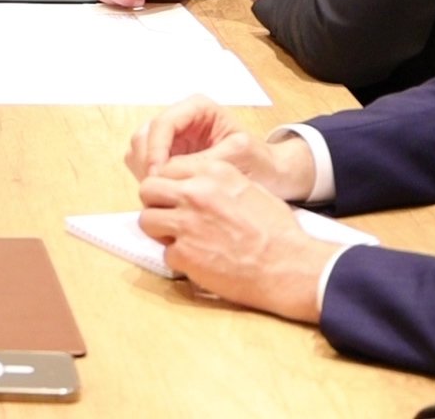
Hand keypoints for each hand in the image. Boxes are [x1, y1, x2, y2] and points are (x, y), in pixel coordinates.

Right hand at [124, 95, 317, 199]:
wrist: (273, 176)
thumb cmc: (261, 162)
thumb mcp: (236, 158)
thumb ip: (200, 161)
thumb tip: (166, 173)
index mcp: (197, 108)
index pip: (163, 123)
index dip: (156, 149)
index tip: (158, 175)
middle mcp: (180, 119)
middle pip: (145, 135)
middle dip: (147, 160)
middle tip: (157, 189)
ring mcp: (172, 139)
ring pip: (139, 149)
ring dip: (144, 170)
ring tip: (163, 192)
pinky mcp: (168, 157)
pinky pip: (145, 164)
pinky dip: (149, 178)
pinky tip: (166, 193)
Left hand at [137, 157, 337, 322]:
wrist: (288, 267)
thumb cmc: (276, 231)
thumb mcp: (248, 189)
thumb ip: (214, 183)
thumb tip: (191, 185)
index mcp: (213, 173)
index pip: (166, 167)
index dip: (168, 184)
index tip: (174, 197)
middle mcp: (195, 193)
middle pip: (148, 189)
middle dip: (155, 203)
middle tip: (169, 217)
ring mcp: (186, 224)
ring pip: (146, 220)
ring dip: (160, 231)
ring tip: (182, 240)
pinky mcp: (184, 253)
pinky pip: (165, 252)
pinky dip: (179, 259)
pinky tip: (200, 261)